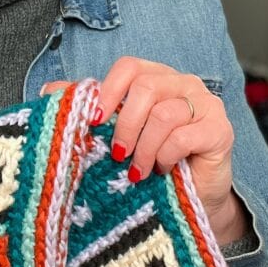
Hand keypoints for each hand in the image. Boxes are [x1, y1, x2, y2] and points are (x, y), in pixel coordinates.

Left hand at [43, 58, 247, 244]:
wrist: (193, 199)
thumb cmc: (152, 162)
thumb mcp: (117, 135)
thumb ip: (89, 110)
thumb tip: (47, 92)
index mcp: (157, 77)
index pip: (129, 67)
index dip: (108, 90)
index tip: (94, 120)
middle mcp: (183, 84)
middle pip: (146, 86)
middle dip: (124, 124)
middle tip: (117, 154)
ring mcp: (206, 105)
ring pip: (164, 113)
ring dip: (144, 147)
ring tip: (137, 170)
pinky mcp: (220, 130)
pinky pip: (184, 136)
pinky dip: (165, 156)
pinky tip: (161, 170)